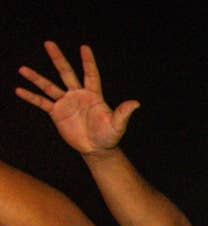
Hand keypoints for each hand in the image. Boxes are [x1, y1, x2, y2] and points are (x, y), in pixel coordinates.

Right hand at [16, 42, 136, 155]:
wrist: (96, 148)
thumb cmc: (109, 136)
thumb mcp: (117, 125)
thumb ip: (123, 112)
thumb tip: (136, 103)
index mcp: (94, 95)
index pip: (91, 74)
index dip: (88, 62)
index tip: (84, 47)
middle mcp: (78, 95)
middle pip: (66, 72)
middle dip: (58, 58)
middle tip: (48, 43)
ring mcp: (66, 102)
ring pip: (49, 86)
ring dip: (36, 78)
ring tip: (22, 69)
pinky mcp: (57, 113)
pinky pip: (42, 102)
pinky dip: (31, 97)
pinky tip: (19, 90)